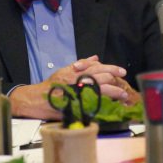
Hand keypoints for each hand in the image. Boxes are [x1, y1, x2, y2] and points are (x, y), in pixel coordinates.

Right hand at [9, 55, 138, 119]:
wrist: (37, 99)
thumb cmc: (52, 85)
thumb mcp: (65, 70)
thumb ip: (81, 64)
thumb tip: (96, 58)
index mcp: (76, 71)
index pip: (97, 67)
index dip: (112, 69)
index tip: (122, 72)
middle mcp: (77, 80)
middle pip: (101, 77)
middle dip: (116, 81)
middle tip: (125, 85)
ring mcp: (77, 93)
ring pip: (100, 90)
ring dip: (114, 92)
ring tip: (123, 95)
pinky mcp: (76, 104)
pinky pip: (94, 103)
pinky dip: (104, 103)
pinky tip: (112, 105)